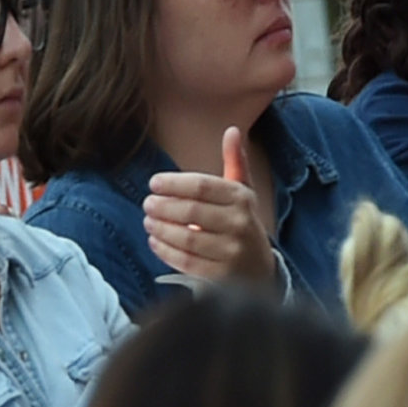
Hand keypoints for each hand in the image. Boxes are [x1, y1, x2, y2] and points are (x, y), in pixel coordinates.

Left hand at [144, 127, 275, 285]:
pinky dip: (166, 251)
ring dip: (161, 229)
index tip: (153, 183)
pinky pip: (187, 262)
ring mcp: (232, 252)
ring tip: (148, 222)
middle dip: (163, 207)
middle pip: (192, 212)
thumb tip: (232, 130)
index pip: (202, 186)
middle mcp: (240, 224)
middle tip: (147, 204)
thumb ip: (234, 162)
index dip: (174, 183)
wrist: (260, 269)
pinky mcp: (221, 276)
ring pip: (187, 238)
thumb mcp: (242, 192)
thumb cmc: (241, 222)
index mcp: (241, 198)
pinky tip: (155, 241)